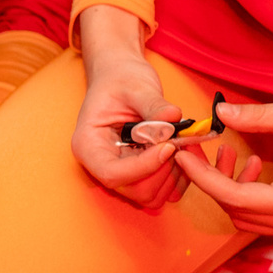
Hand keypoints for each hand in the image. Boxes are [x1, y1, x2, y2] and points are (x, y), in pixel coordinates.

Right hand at [70, 6, 193, 207]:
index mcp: (89, 145)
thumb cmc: (121, 79)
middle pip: (135, 190)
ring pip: (151, 196)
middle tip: (180, 141)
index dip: (144, 166)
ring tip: (184, 142)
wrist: (122, 77)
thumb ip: (153, 105)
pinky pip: (163, 192)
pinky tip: (183, 151)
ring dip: (174, 173)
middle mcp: (102, 165)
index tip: (168, 145)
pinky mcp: (141, 175)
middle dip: (163, 169)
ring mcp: (123, 173)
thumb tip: (173, 118)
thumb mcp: (136, 86)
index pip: (112, 174)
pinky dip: (179, 177)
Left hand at [170, 73, 272, 236]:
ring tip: (229, 151)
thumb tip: (220, 111)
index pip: (235, 198)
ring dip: (231, 188)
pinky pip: (267, 215)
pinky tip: (254, 161)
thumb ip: (260, 116)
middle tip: (199, 150)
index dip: (204, 177)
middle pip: (237, 213)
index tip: (183, 155)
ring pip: (250, 219)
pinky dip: (250, 193)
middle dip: (212, 182)